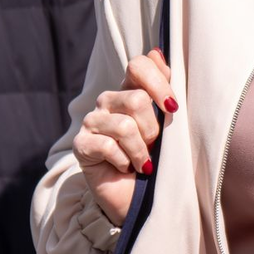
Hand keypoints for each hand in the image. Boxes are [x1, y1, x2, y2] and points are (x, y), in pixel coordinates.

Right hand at [72, 49, 176, 225]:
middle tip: (153, 147)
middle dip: (153, 129)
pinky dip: (125, 162)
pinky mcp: (81, 145)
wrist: (138, 201)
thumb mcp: (166, 126)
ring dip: (141, 151)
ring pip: (125, 126)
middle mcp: (108, 101)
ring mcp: (92, 122)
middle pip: (136, 99)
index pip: (138, 65)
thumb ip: (162, 92)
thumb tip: (158, 52)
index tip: (172, 107)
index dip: (158, 82)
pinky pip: (109, 146)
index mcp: (129, 90)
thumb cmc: (155, 161)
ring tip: (143, 164)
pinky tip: (125, 168)